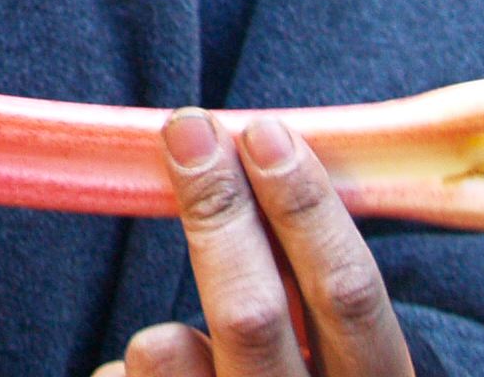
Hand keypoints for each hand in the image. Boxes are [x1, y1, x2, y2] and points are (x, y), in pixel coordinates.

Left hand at [93, 111, 413, 376]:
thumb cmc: (297, 376)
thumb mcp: (324, 337)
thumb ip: (296, 268)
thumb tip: (229, 144)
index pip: (349, 294)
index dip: (308, 211)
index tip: (265, 133)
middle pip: (253, 315)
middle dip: (219, 215)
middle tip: (189, 132)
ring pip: (176, 353)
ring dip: (165, 337)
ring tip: (166, 346)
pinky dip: (134, 376)